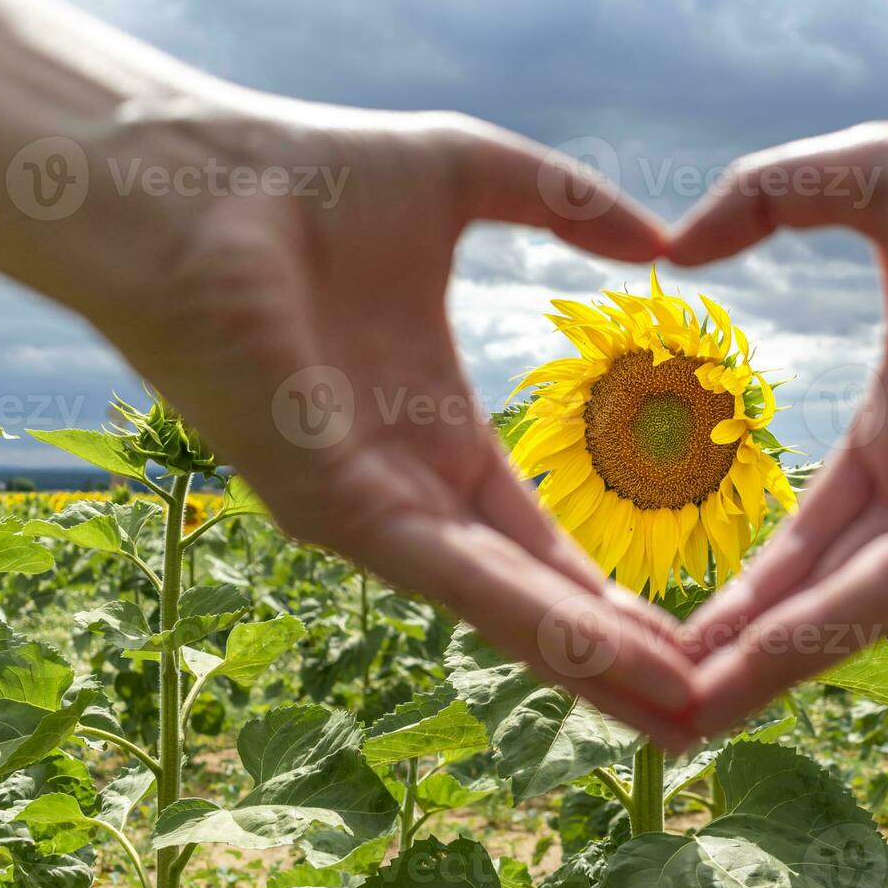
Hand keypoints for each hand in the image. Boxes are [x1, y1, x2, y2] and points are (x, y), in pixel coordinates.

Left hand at [73, 103, 702, 747]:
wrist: (189, 178)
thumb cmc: (308, 174)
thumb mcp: (469, 175)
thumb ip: (567, 204)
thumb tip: (657, 235)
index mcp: (435, 434)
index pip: (535, 539)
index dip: (604, 590)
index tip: (677, 633)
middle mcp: (406, 490)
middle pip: (530, 596)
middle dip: (613, 656)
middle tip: (698, 711)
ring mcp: (369, 510)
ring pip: (500, 606)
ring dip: (592, 663)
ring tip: (678, 712)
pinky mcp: (336, 508)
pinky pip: (453, 577)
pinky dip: (533, 623)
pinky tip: (608, 657)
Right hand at [668, 108, 887, 737]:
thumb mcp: (861, 179)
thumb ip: (762, 199)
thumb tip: (675, 243)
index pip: (814, 529)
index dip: (751, 582)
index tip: (682, 626)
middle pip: (827, 587)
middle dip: (748, 647)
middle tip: (666, 702)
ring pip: (862, 603)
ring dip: (777, 662)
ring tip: (693, 715)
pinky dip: (832, 625)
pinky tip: (759, 663)